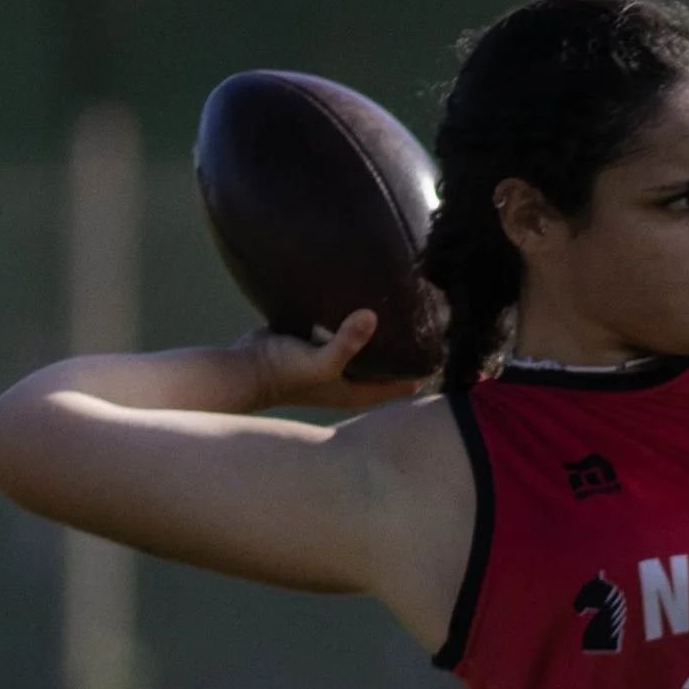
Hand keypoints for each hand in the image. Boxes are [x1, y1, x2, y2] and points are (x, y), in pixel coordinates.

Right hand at [234, 310, 427, 410]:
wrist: (244, 367)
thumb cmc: (284, 372)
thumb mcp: (321, 360)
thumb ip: (347, 341)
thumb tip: (373, 315)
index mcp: (357, 391)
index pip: (402, 385)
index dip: (423, 370)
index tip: (444, 349)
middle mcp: (349, 378)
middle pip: (388, 363)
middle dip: (407, 348)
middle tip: (430, 319)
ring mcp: (333, 360)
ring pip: (366, 345)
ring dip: (381, 332)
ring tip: (404, 304)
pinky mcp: (317, 342)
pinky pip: (343, 330)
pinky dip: (354, 319)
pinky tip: (367, 296)